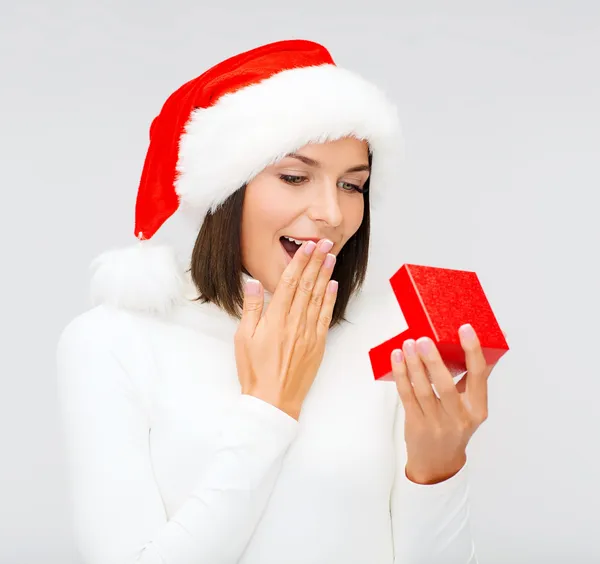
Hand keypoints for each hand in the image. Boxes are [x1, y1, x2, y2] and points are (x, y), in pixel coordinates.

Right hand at [234, 239, 337, 419]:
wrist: (274, 400)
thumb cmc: (255, 370)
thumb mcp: (244, 338)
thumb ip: (251, 308)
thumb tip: (253, 282)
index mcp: (276, 318)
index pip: (289, 283)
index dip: (299, 262)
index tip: (307, 247)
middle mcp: (295, 322)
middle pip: (307, 285)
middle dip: (316, 262)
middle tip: (326, 243)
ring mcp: (309, 333)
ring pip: (319, 297)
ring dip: (325, 275)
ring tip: (331, 257)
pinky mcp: (318, 344)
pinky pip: (326, 316)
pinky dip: (330, 299)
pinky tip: (333, 286)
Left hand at [391, 325, 497, 483]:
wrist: (438, 463)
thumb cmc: (456, 426)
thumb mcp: (472, 405)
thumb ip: (478, 376)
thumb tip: (493, 343)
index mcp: (477, 409)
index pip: (478, 376)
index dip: (472, 351)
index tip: (465, 329)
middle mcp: (459, 417)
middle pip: (446, 386)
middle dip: (434, 361)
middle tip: (424, 339)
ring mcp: (436, 423)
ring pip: (423, 391)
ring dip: (414, 365)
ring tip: (408, 345)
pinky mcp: (416, 425)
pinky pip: (407, 396)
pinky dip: (401, 376)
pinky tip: (397, 359)